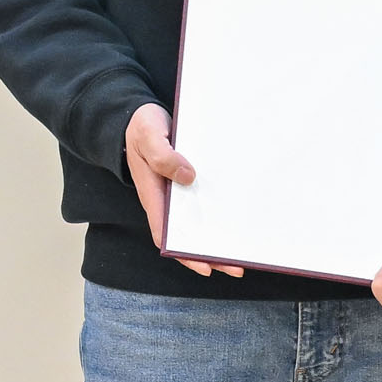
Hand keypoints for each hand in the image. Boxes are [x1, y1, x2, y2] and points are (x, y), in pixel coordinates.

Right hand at [124, 103, 241, 278]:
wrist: (138, 114)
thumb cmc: (141, 126)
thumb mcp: (148, 136)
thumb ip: (163, 156)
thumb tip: (188, 176)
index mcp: (152, 194)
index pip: (166, 233)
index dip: (184, 253)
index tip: (206, 267)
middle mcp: (166, 198)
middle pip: (187, 233)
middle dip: (209, 253)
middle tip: (237, 267)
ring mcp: (177, 190)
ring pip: (198, 219)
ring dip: (217, 235)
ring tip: (244, 249)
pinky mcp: (188, 178)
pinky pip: (203, 200)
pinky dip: (217, 211)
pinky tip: (236, 215)